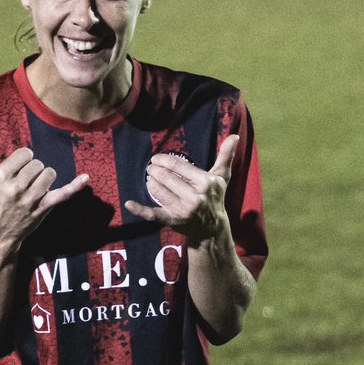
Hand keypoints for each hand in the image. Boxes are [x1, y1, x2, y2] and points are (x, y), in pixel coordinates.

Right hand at [0, 140, 88, 252]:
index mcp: (1, 178)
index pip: (24, 154)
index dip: (23, 159)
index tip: (17, 168)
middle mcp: (16, 189)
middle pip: (37, 164)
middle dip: (33, 169)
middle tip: (24, 180)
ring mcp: (31, 199)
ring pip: (49, 174)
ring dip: (44, 177)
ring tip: (35, 185)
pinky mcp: (43, 208)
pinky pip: (63, 194)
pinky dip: (75, 186)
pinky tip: (85, 177)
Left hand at [124, 135, 238, 244]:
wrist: (212, 229)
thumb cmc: (215, 197)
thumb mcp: (221, 177)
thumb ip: (226, 156)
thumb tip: (235, 135)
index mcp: (205, 183)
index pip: (178, 166)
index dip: (163, 160)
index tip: (156, 158)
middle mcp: (195, 198)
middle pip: (165, 177)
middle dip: (154, 170)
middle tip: (150, 167)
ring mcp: (183, 210)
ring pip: (157, 191)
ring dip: (150, 182)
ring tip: (150, 178)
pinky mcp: (173, 221)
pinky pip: (153, 214)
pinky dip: (139, 210)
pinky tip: (128, 203)